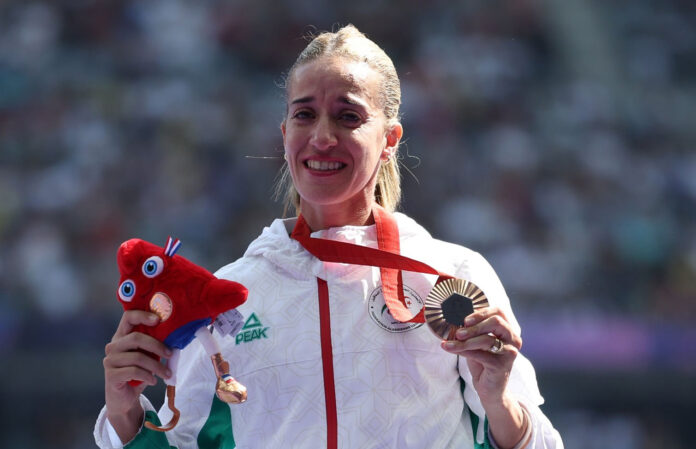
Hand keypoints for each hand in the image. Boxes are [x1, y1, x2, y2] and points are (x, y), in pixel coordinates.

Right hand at [103, 310, 171, 441]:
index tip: (158, 319)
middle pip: (136, 338)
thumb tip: (174, 339)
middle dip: (157, 345)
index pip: (128, 317)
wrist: (124, 399)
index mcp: (122, 337)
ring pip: (137, 357)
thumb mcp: (147, 356)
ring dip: (156, 366)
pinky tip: (153, 381)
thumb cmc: (138, 373)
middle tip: (170, 354)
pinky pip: (134, 371)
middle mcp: (113, 346)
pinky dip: (148, 376)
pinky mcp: (111, 375)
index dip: (143, 315)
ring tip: (166, 374)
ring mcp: (109, 360)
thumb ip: (153, 346)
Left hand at [440, 306, 521, 402]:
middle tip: (458, 332)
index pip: (499, 312)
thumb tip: (454, 319)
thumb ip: (472, 330)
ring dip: (465, 340)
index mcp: (508, 330)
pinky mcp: (501, 365)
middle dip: (475, 326)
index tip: (465, 319)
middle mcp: (513, 339)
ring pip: (487, 339)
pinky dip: (463, 350)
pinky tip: (450, 349)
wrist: (490, 389)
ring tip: (450, 342)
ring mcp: (509, 352)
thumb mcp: (477, 343)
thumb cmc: (483, 362)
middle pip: (496, 322)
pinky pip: (480, 354)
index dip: (481, 313)